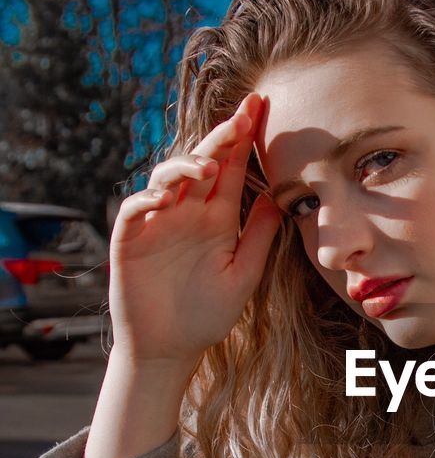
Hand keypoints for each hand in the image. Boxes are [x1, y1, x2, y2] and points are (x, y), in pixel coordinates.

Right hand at [107, 92, 282, 369]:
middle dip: (220, 137)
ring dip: (184, 166)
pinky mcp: (131, 240)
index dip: (242, 138)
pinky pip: (134, 211)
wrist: (170, 350)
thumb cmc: (206, 315)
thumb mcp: (243, 274)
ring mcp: (157, 224)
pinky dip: (146, 200)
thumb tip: (281, 197)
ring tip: (208, 168)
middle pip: (201, 163)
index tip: (259, 108)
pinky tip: (163, 198)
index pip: (231, 169)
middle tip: (242, 115)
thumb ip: (259, 236)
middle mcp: (186, 213)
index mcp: (216, 218)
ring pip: (166, 178)